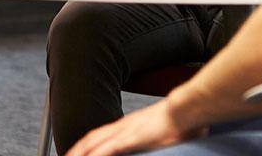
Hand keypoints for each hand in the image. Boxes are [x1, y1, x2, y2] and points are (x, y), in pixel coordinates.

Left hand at [67, 99, 194, 155]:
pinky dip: (94, 155)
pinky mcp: (131, 138)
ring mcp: (126, 131)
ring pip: (95, 143)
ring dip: (80, 152)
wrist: (185, 110)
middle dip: (77, 149)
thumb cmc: (181, 121)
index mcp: (129, 124)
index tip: (78, 152)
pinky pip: (107, 149)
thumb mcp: (162, 133)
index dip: (87, 143)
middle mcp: (123, 126)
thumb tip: (161, 141)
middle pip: (92, 137)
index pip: (101, 134)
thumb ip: (155, 139)